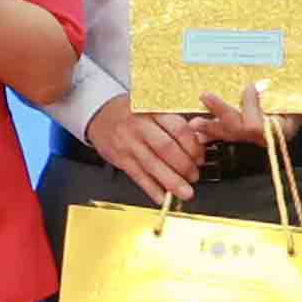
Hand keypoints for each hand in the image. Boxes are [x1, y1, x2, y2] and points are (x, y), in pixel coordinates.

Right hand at [83, 98, 211, 202]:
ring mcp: (128, 142)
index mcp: (152, 109)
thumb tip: (199, 142)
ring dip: (171, 181)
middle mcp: (139, 125)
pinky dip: (151, 189)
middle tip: (195, 175)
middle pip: (166, 148)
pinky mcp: (120, 158)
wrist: (101, 116)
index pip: (178, 129)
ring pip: (153, 165)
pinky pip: (138, 176)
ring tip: (185, 192)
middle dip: (184, 166)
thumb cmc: (132, 112)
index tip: (200, 157)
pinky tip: (162, 197)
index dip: (193, 146)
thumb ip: (174, 120)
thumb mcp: (153, 105)